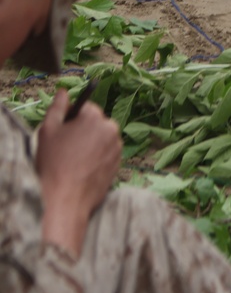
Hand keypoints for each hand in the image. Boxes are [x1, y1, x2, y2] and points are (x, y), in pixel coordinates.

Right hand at [36, 90, 121, 257]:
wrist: (66, 201)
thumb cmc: (54, 165)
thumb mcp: (48, 131)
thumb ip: (57, 108)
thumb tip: (63, 92)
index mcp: (94, 117)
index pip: (85, 107)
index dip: (72, 118)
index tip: (63, 132)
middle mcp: (111, 128)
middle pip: (96, 122)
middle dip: (84, 130)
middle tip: (67, 148)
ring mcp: (117, 147)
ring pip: (102, 138)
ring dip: (92, 144)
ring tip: (75, 161)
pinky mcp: (119, 163)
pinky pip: (107, 153)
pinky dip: (98, 157)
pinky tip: (84, 169)